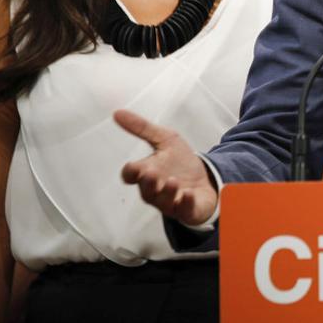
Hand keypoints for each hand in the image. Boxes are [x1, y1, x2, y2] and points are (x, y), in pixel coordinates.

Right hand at [116, 109, 217, 225]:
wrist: (205, 180)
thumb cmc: (180, 163)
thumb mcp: (165, 139)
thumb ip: (142, 128)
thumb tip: (117, 113)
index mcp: (147, 173)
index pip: (131, 175)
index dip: (130, 172)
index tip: (132, 166)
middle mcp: (156, 190)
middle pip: (146, 190)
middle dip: (148, 183)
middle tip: (151, 173)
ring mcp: (171, 201)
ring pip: (163, 201)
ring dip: (167, 192)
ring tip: (173, 181)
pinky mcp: (187, 208)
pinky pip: (184, 209)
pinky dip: (186, 202)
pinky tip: (189, 195)